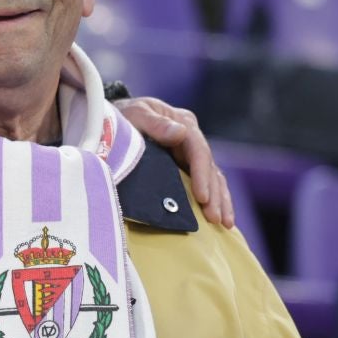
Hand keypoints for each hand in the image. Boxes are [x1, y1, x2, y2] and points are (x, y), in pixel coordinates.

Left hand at [116, 96, 234, 228]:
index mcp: (184, 123)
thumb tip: (180, 133)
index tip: (202, 198)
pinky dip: (214, 200)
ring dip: (220, 201)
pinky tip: (221, 218)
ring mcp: (190, 153)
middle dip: (215, 195)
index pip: (199, 151)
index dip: (202, 175)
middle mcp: (192, 138)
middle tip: (215, 219)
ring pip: (213, 178)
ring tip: (225, 224)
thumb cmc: (122, 116)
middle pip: (210, 168)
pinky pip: (205, 184)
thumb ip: (154, 123)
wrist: (112, 119)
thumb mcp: (135, 114)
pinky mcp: (186, 167)